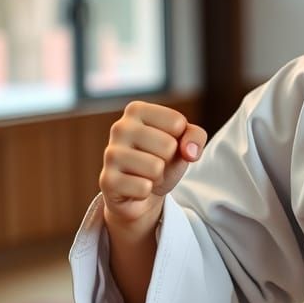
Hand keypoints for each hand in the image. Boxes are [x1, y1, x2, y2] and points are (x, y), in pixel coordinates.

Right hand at [100, 101, 207, 227]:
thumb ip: (196, 136)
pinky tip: (135, 186)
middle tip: (156, 161)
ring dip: (158, 176)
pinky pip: (143, 188)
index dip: (181, 139)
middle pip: (168, 145)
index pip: (177, 122)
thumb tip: (189, 152)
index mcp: (137, 110)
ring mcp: (110, 153)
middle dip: (168, 159)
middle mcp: (120, 127)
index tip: (168, 144)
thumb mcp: (186, 142)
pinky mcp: (107, 180)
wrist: (143, 190)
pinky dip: (146, 191)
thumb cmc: (163, 158)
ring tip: (146, 174)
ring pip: (156, 167)